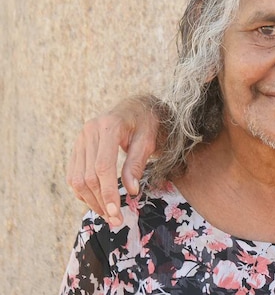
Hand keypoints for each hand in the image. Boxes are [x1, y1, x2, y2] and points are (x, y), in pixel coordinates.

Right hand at [66, 94, 160, 225]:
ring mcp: (80, 138)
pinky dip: (83, 191)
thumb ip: (137, 164)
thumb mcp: (148, 139)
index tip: (116, 213)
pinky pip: (74, 173)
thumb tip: (131, 191)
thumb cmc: (146, 122)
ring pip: (77, 178)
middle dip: (100, 201)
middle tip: (115, 221)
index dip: (108, 192)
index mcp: (108, 126)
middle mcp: (89, 131)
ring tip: (107, 215)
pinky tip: (96, 202)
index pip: (103, 167)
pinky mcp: (78, 146)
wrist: (136, 106)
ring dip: (90, 200)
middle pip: (88, 176)